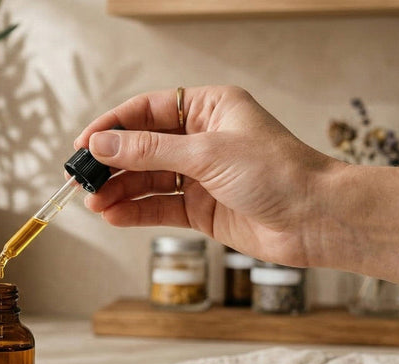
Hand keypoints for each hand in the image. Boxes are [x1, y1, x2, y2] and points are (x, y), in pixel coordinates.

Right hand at [74, 86, 341, 266]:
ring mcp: (201, 176)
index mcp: (209, 108)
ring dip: (119, 190)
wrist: (317, 220)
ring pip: (147, 180)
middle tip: (81, 179)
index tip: (83, 145)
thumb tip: (103, 145)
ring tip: (93, 202)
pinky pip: (159, 207)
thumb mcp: (207, 154)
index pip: (147, 111)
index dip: (112, 127)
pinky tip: (113, 215)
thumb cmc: (279, 174)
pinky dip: (135, 212)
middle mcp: (203, 139)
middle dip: (112, 164)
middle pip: (142, 147)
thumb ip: (150, 151)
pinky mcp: (202, 209)